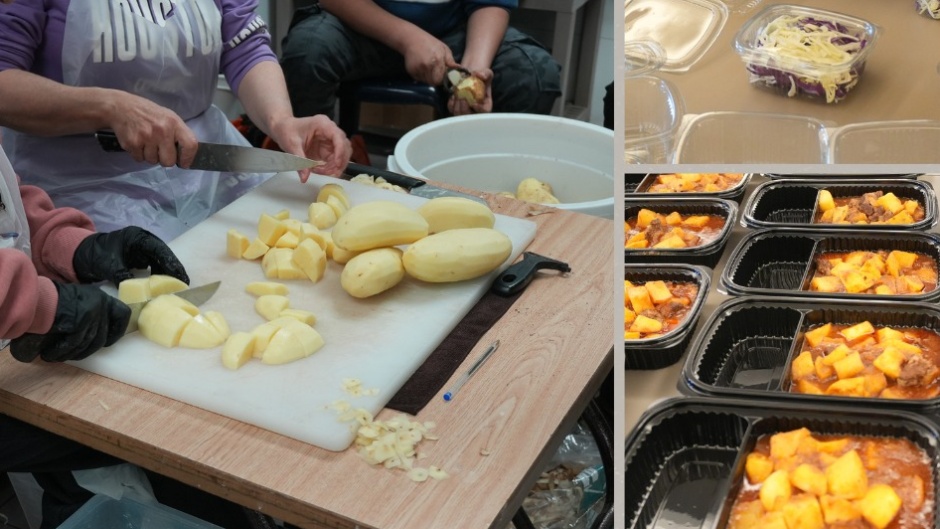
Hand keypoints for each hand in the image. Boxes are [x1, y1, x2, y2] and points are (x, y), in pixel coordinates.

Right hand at [10, 282, 129, 362]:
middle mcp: (100, 304)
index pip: (122, 315)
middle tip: (73, 353)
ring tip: (57, 356)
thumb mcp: (76, 302)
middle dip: (87, 348)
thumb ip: (90, 314)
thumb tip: (99, 337)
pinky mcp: (80, 322)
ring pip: (88, 343)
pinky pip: (73, 345)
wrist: (31, 295)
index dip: (117, 331)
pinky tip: (50, 354)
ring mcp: (91, 313)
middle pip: (102, 336)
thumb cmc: (49, 300)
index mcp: (100, 297)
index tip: (107, 342)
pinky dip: (61, 352)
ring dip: (72, 353)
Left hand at [73, 227, 189, 285]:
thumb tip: (136, 290)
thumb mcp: (108, 265)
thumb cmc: (94, 254)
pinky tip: (162, 287)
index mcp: (137, 237)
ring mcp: (142, 250)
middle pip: (163, 255)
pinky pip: (154, 267)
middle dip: (173, 270)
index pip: (159, 250)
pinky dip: (158, 276)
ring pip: (160, 262)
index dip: (171, 263)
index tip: (180, 277)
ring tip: (175, 288)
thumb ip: (123, 275)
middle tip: (183, 285)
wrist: (80, 255)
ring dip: (167, 275)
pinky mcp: (139, 258)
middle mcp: (143, 241)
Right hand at [107, 91, 198, 167]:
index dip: (188, 158)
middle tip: (160, 149)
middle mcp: (161, 130)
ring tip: (146, 142)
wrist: (121, 107)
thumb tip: (186, 156)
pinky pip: (140, 159)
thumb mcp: (168, 117)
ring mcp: (146, 137)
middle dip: (165, 159)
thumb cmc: (148, 114)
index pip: (190, 145)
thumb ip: (178, 134)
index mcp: (174, 123)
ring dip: (150, 155)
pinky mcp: (132, 143)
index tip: (184, 163)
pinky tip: (137, 142)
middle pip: (169, 161)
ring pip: (153, 162)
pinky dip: (139, 154)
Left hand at [269, 116, 352, 181]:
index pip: (339, 137)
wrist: (283, 128)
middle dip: (338, 162)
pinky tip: (320, 170)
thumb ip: (300, 161)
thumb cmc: (287, 131)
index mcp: (323, 124)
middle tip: (326, 172)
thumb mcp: (292, 145)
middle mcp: (330, 131)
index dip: (341, 151)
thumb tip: (304, 178)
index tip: (337, 164)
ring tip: (321, 171)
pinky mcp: (329, 148)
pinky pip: (336, 159)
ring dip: (336, 166)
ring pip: (343, 154)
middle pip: (345, 147)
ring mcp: (331, 140)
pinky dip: (332, 167)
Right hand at [401, 32, 458, 85]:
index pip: (442, 78)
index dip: (443, 78)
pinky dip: (421, 75)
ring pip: (426, 81)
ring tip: (428, 67)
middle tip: (435, 72)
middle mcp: (428, 66)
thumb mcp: (443, 48)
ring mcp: (418, 69)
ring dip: (428, 77)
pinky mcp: (411, 71)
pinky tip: (421, 66)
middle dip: (436, 79)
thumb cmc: (430, 43)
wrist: (411, 39)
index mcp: (437, 60)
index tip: (442, 74)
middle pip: (434, 82)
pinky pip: (419, 78)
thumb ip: (451, 61)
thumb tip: (459, 69)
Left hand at [448, 68, 493, 115]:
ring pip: (459, 114)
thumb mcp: (487, 73)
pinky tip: (453, 95)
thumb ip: (486, 74)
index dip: (479, 109)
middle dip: (465, 109)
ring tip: (457, 95)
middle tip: (462, 98)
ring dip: (457, 106)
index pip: (484, 111)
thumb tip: (480, 75)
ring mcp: (464, 109)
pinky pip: (452, 108)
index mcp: (485, 104)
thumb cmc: (480, 76)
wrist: (470, 74)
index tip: (474, 103)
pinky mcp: (456, 106)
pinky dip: (451, 103)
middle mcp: (475, 110)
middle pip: (469, 116)